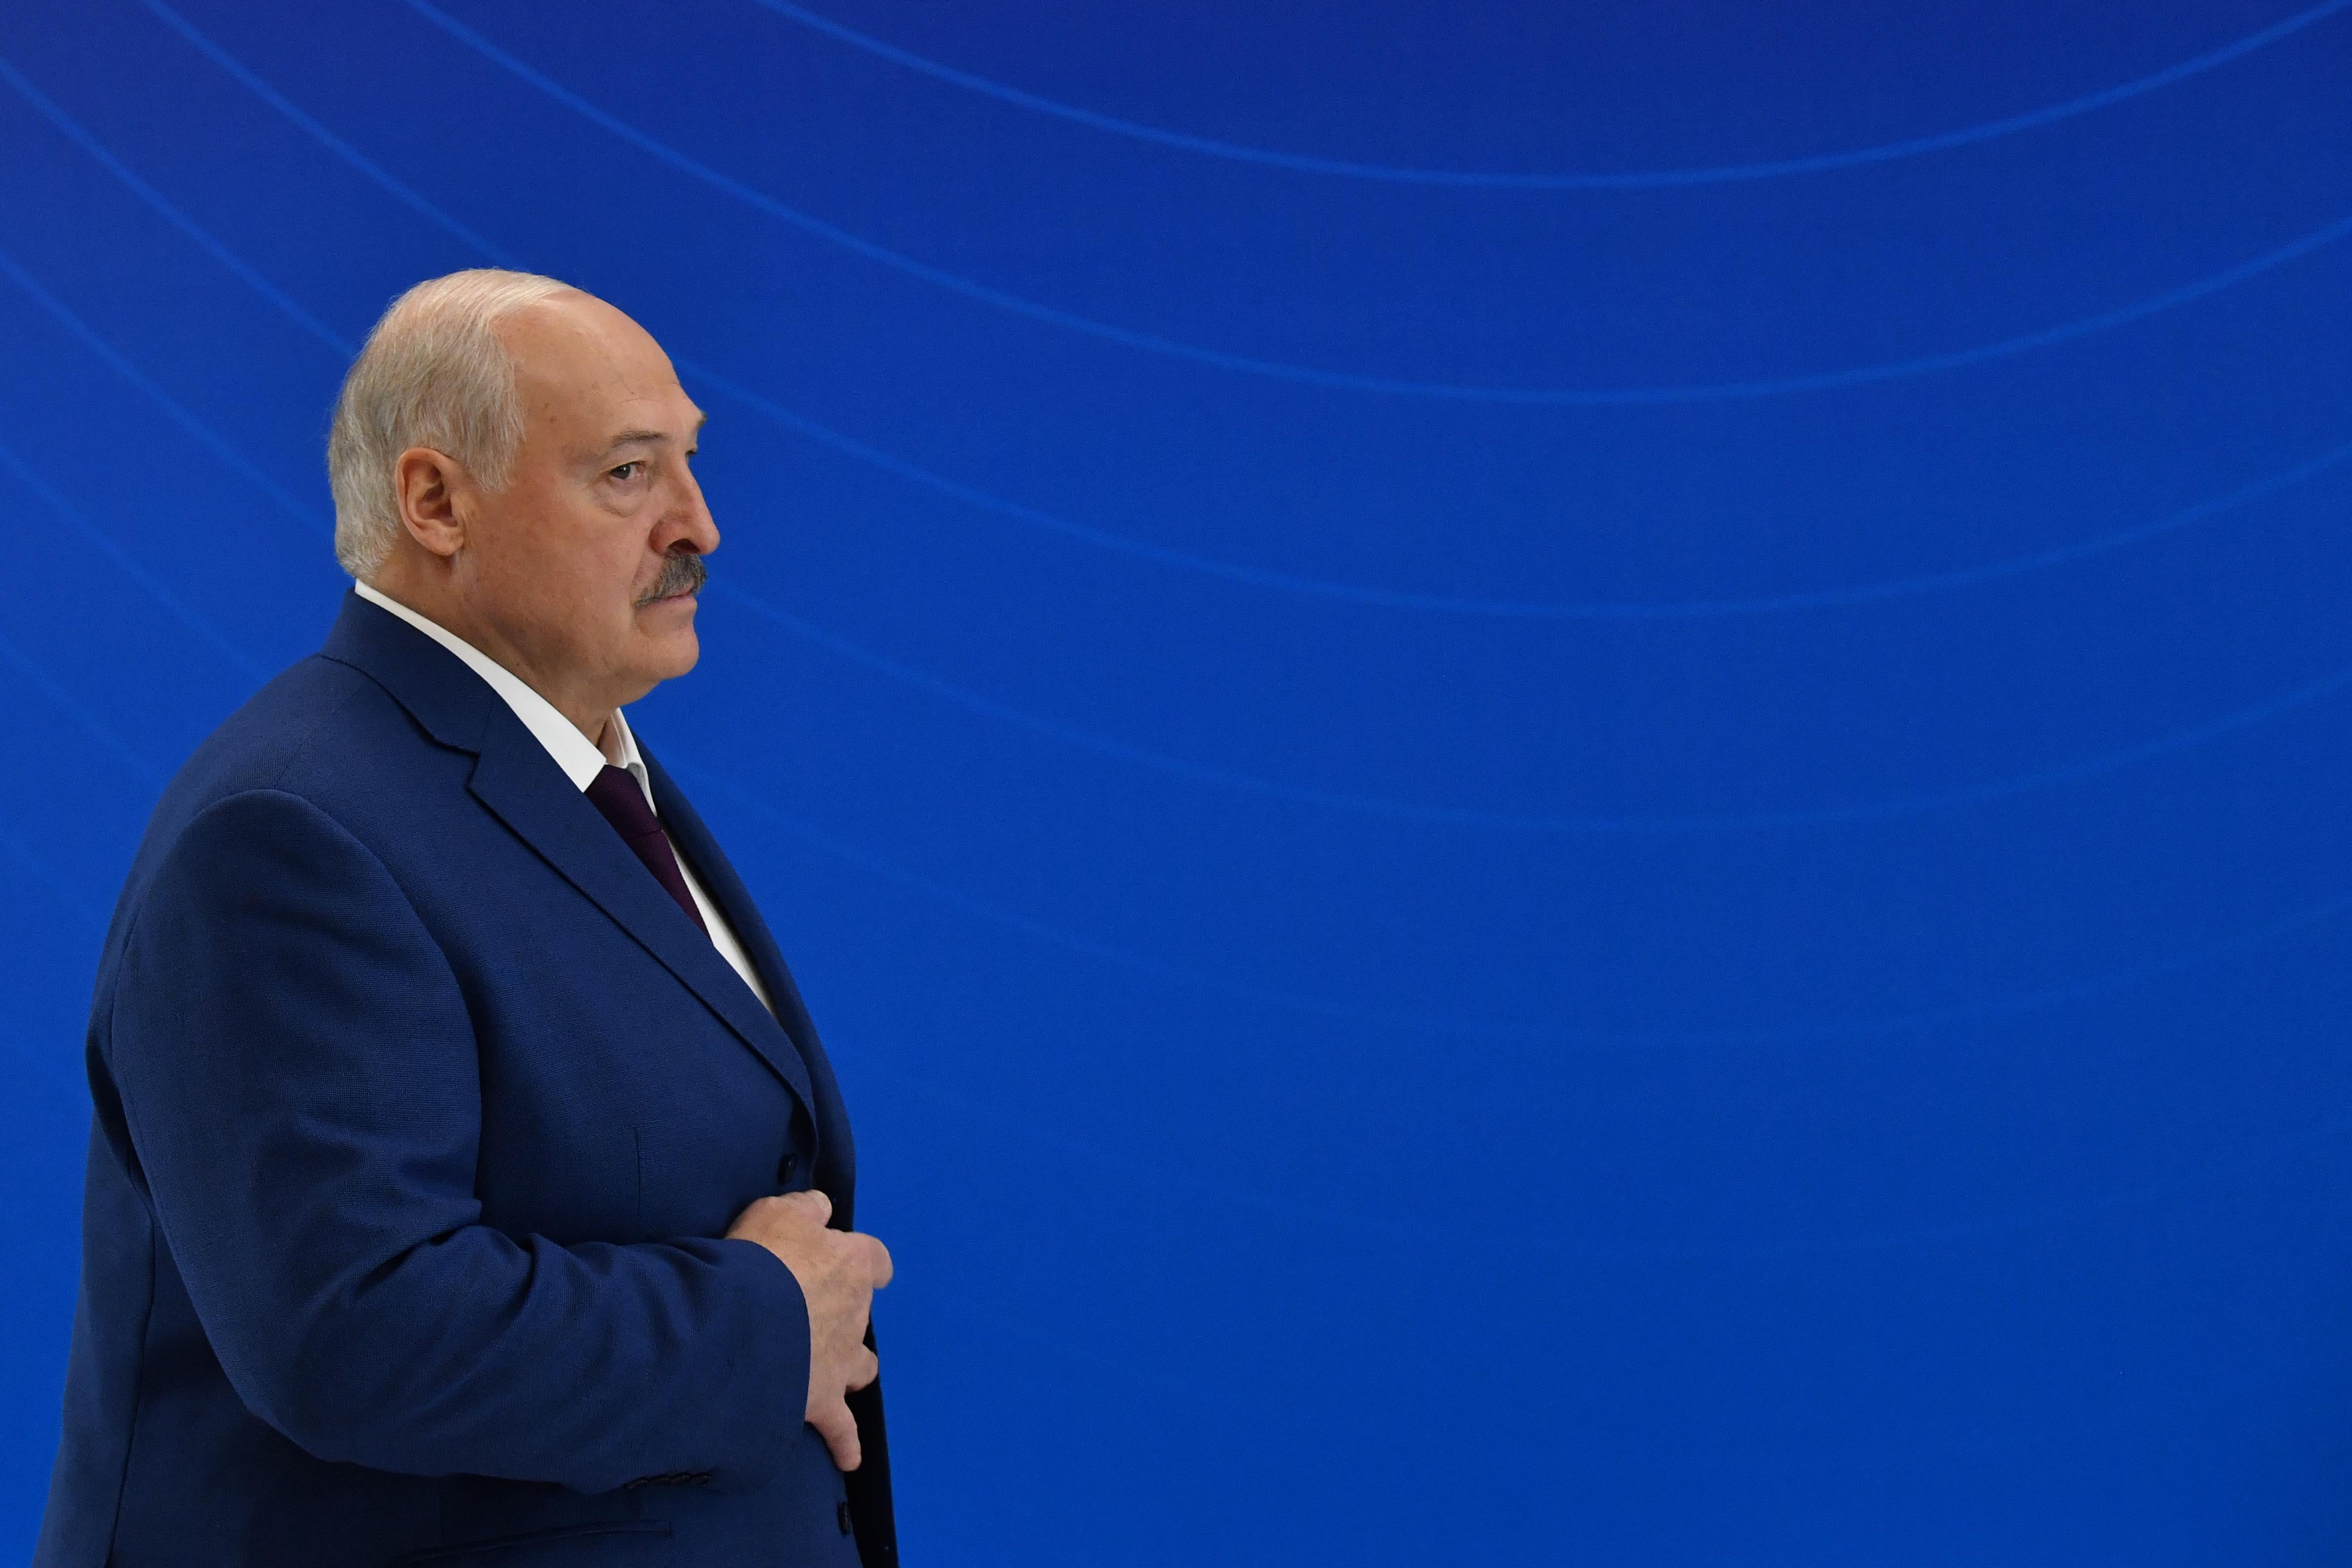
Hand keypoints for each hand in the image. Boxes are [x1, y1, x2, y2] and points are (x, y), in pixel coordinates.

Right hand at [725, 1190, 892, 1470]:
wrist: (744, 1322)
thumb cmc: (760, 1260)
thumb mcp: (778, 1212)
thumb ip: (805, 1209)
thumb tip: (821, 1208)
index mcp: (851, 1265)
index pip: (875, 1260)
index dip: (860, 1262)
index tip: (844, 1263)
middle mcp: (855, 1313)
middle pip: (862, 1314)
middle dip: (842, 1315)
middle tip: (808, 1314)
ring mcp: (842, 1361)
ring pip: (861, 1367)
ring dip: (850, 1368)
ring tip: (834, 1373)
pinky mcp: (822, 1400)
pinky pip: (841, 1428)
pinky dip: (845, 1443)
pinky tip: (849, 1459)